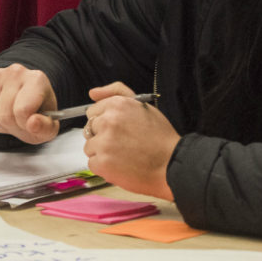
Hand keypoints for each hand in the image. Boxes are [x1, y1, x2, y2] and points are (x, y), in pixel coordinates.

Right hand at [0, 64, 58, 143]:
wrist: (24, 99)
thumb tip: (32, 123)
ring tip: (7, 118)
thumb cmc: (36, 112)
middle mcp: (15, 72)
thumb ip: (45, 128)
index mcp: (37, 80)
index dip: (25, 125)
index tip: (30, 123)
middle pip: (4, 115)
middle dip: (10, 126)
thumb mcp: (49, 126)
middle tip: (18, 122)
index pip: (22, 111)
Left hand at [82, 81, 177, 200]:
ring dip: (102, 153)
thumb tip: (92, 93)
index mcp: (116, 105)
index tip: (118, 130)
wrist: (172, 165)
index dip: (105, 122)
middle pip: (90, 129)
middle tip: (124, 144)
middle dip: (102, 136)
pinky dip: (104, 168)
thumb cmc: (159, 136)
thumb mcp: (142, 105)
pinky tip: (121, 166)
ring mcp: (103, 143)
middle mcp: (107, 121)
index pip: (92, 112)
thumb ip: (116, 92)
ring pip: (90, 147)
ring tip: (124, 156)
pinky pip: (93, 164)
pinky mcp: (102, 163)